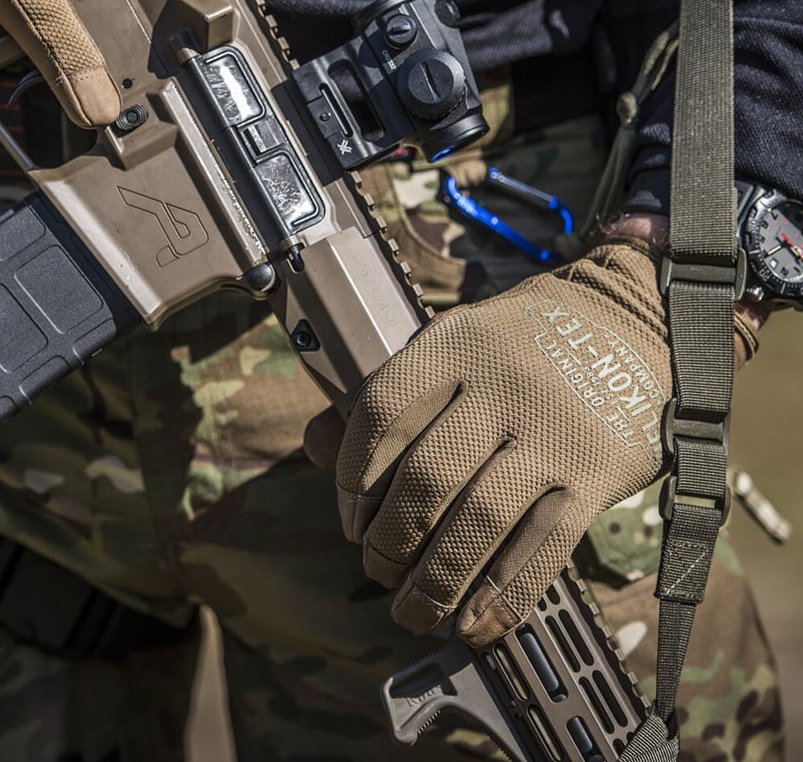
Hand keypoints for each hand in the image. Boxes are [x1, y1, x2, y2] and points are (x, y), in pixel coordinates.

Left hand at [335, 240, 676, 646]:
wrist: (637, 324)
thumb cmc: (525, 341)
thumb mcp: (455, 341)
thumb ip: (390, 394)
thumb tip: (312, 445)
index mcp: (455, 343)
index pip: (381, 414)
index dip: (351, 476)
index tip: (350, 516)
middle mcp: (500, 385)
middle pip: (426, 478)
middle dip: (390, 540)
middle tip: (377, 566)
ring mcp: (551, 432)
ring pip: (479, 522)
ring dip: (437, 581)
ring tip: (412, 610)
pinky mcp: (594, 476)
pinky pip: (542, 550)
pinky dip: (501, 598)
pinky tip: (474, 626)